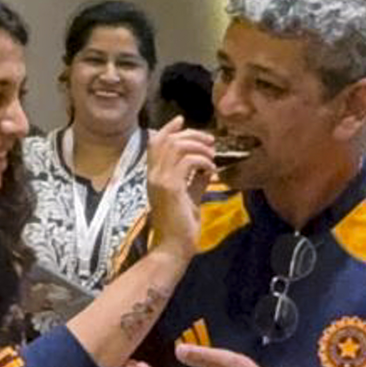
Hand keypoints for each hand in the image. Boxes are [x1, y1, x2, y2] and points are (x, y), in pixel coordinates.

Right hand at [143, 117, 218, 257]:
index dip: (168, 128)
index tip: (182, 120)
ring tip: (212, 157)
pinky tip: (211, 171)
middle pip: (169, 140)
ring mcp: (160, 180)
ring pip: (178, 146)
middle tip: (211, 141)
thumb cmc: (181, 225)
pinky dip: (203, 161)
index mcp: (154, 176)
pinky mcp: (171, 187)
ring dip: (199, 147)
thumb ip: (195, 181)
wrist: (175, 246)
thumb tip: (206, 167)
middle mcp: (153, 175)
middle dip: (192, 135)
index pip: (156, 143)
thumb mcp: (190, 197)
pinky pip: (188, 161)